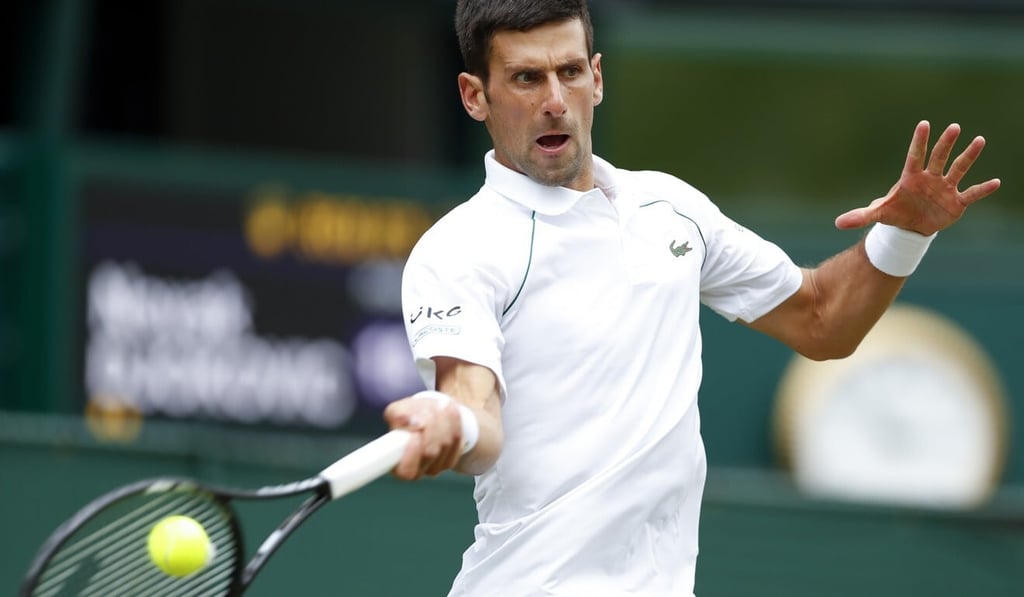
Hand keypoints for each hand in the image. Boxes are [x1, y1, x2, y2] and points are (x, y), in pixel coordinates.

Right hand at [383, 395, 463, 479]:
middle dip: (429, 427)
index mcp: (398, 466)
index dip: (412, 451)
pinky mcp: (452, 458)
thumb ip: (398, 415)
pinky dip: (453, 420)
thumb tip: (410, 421)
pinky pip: (457, 438)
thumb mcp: (396, 411)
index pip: (407, 470)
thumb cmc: (406, 416)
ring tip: (435, 406)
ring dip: (441, 420)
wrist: (426, 415)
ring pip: (445, 443)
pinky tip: (448, 409)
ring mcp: (436, 467)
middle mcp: (418, 471)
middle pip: (430, 452)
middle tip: (426, 410)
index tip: (415, 432)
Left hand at [834, 121, 1000, 234]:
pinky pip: (972, 193)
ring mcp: (945, 188)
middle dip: (946, 143)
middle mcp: (930, 178)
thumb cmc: (895, 213)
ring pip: (958, 169)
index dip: (919, 141)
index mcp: (911, 178)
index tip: (924, 124)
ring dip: (968, 156)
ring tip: (979, 140)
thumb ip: (860, 216)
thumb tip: (837, 223)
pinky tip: (996, 182)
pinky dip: (983, 189)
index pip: (915, 156)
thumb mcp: (878, 214)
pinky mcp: (957, 202)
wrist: (911, 226)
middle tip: (954, 127)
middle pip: (939, 157)